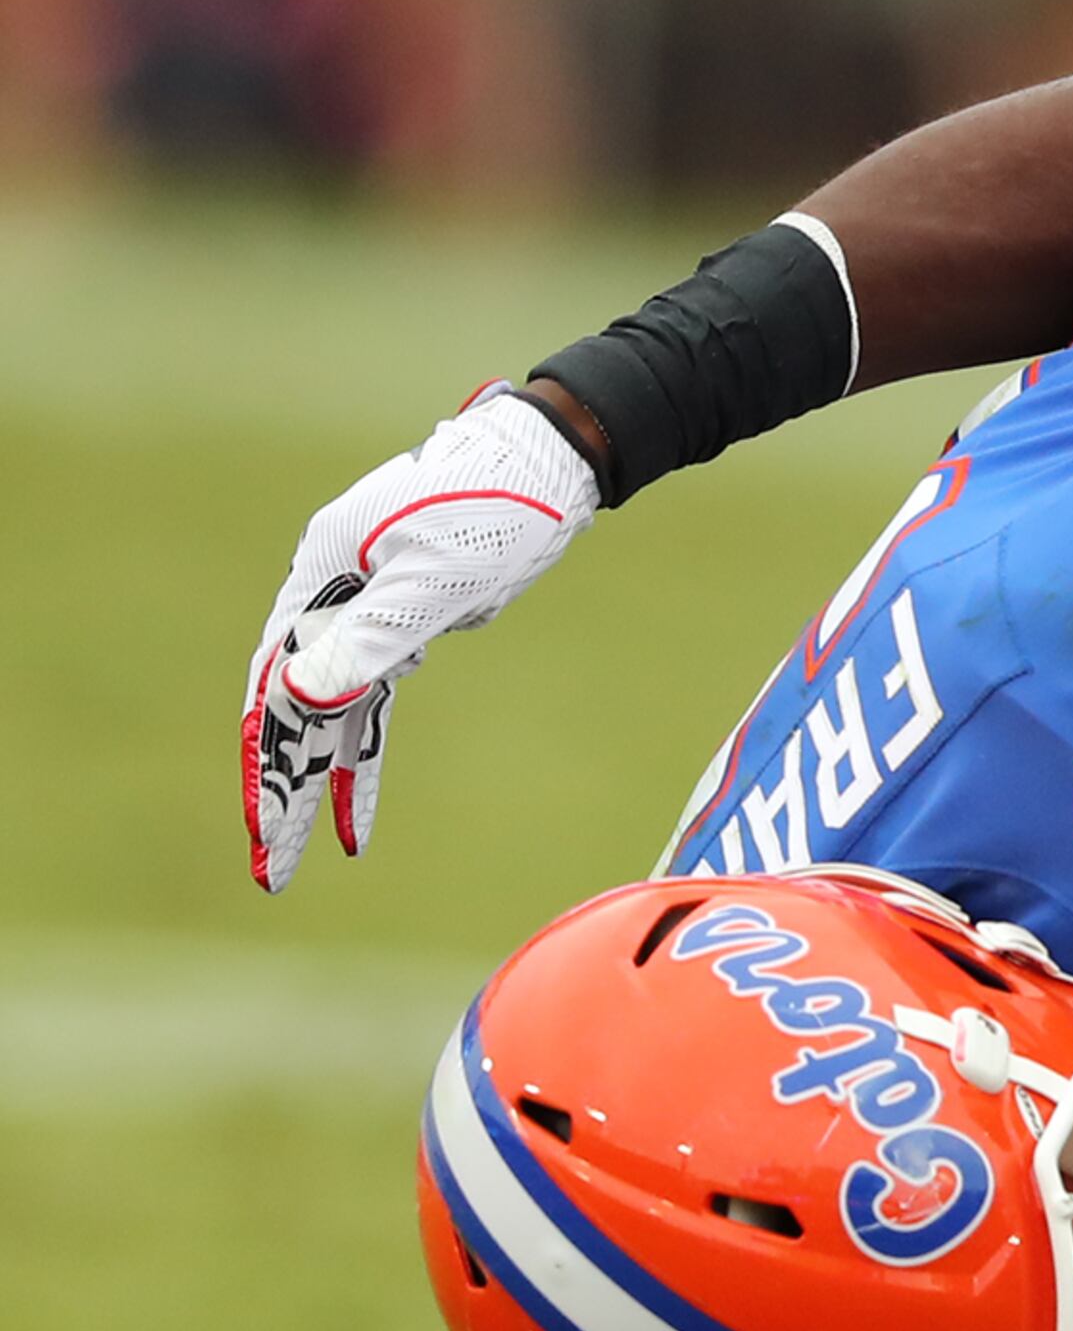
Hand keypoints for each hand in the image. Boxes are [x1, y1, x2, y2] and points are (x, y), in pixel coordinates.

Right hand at [242, 387, 597, 892]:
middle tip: (277, 868)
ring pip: (335, 704)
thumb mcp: (435, 584)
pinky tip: (359, 798)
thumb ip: (371, 640)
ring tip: (317, 849)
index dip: (267, 764)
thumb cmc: (495, 510)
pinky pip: (375, 690)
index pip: (277, 685)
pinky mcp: (403, 611)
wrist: (547, 462)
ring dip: (326, 775)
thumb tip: (302, 692)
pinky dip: (368, 742)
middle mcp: (330, 590)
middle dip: (285, 788)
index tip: (266, 829)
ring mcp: (363, 601)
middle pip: (296, 703)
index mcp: (322, 577)